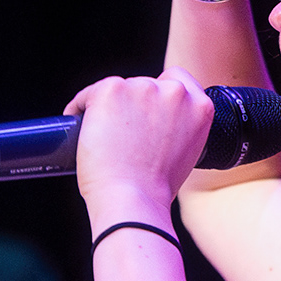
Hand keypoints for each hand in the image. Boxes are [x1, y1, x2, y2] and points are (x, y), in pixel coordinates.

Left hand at [64, 69, 215, 226]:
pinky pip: (88, 95)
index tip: (145, 110)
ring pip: (117, 91)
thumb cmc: (155, 189)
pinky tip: (81, 131)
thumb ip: (178, 129)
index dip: (158, 94)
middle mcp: (175, 92)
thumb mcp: (185, 155)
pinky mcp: (111, 90)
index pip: (177, 80)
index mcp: (200, 107)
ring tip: (102, 141)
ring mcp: (142, 88)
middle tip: (120, 138)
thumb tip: (153, 123)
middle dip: (131, 107)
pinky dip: (80, 110)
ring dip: (108, 110)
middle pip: (144, 86)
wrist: (133, 200)